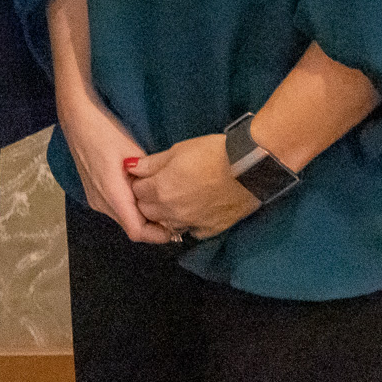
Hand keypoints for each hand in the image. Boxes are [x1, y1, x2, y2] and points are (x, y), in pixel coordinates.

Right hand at [54, 87, 171, 243]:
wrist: (76, 118)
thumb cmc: (104, 130)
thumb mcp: (133, 150)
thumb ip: (149, 176)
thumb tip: (167, 194)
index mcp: (112, 193)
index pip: (136, 231)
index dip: (157, 235)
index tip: (176, 228)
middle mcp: (101, 202)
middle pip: (131, 226)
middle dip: (153, 226)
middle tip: (176, 214)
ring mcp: (95, 199)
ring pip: (124, 218)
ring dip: (142, 216)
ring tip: (162, 201)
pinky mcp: (94, 193)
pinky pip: (116, 208)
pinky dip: (132, 207)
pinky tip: (144, 193)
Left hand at [129, 132, 261, 241]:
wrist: (251, 168)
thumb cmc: (213, 153)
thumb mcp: (178, 150)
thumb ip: (152, 163)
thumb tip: (131, 168)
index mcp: (161, 190)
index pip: (137, 191)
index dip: (141, 182)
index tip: (148, 176)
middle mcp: (172, 211)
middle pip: (147, 211)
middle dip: (148, 199)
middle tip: (160, 186)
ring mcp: (191, 223)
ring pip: (166, 224)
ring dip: (166, 213)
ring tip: (177, 198)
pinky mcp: (210, 230)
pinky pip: (190, 231)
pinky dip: (187, 223)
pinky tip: (194, 210)